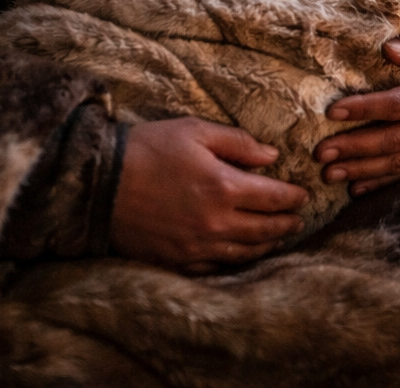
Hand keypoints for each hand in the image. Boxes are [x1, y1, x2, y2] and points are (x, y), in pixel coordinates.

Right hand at [111, 117, 307, 268]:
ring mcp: (196, 248)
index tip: (303, 195)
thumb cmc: (147, 149)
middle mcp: (216, 224)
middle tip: (298, 219)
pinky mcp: (176, 261)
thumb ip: (238, 143)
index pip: (274, 199)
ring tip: (278, 237)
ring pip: (245, 253)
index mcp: (224, 188)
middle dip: (287, 223)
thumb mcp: (194, 131)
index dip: (294, 198)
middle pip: (265, 230)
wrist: (96, 184)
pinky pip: (216, 269)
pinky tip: (241, 255)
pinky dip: (236, 262)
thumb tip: (271, 156)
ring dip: (267, 245)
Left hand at [317, 29, 399, 195]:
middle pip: (393, 140)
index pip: (398, 105)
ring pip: (398, 162)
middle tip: (320, 153)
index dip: (365, 109)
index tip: (332, 112)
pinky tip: (356, 189)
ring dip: (362, 170)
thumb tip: (389, 49)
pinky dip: (381, 183)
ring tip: (329, 175)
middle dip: (354, 148)